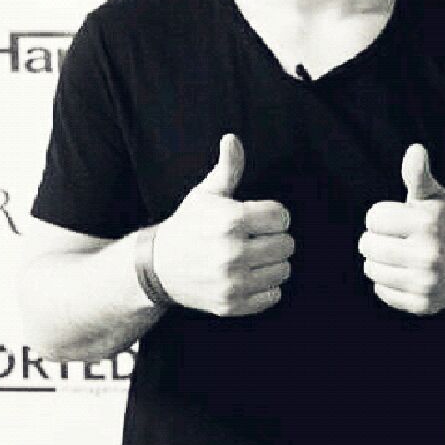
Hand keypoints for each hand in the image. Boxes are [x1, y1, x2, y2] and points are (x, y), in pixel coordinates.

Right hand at [152, 133, 293, 315]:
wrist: (157, 267)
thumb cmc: (187, 226)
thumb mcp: (205, 195)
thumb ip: (227, 168)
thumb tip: (232, 139)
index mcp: (230, 220)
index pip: (282, 217)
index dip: (273, 215)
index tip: (259, 218)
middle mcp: (232, 253)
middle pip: (287, 244)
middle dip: (275, 238)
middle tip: (256, 238)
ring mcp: (232, 282)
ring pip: (284, 270)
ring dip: (273, 263)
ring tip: (253, 257)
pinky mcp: (232, 305)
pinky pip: (273, 296)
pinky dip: (265, 287)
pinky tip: (248, 276)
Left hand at [358, 143, 444, 314]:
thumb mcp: (435, 197)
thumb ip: (419, 175)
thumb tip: (415, 150)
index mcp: (428, 222)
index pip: (373, 217)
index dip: (382, 216)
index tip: (399, 219)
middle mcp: (428, 254)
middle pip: (367, 244)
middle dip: (377, 238)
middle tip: (397, 238)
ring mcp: (425, 282)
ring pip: (370, 268)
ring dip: (379, 261)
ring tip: (400, 255)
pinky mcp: (421, 304)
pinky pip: (381, 290)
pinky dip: (388, 282)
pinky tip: (406, 274)